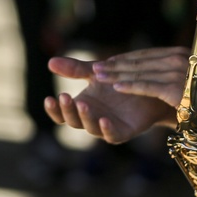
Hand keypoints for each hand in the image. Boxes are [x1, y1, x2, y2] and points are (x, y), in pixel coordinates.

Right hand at [46, 55, 174, 143]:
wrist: (148, 86)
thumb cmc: (119, 80)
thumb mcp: (95, 72)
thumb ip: (75, 69)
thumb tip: (50, 62)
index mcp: (81, 106)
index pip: (62, 112)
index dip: (54, 109)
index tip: (48, 98)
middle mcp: (91, 119)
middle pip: (73, 120)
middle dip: (67, 110)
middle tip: (65, 97)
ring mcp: (106, 126)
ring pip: (91, 127)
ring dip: (86, 117)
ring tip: (83, 103)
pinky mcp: (123, 132)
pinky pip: (112, 135)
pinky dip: (107, 129)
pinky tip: (104, 119)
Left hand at [97, 47, 196, 127]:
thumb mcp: (195, 76)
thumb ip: (178, 74)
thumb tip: (166, 80)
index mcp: (179, 54)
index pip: (145, 55)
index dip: (125, 59)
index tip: (109, 62)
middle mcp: (175, 58)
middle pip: (138, 61)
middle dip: (115, 64)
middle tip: (95, 67)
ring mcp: (175, 71)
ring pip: (139, 72)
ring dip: (116, 74)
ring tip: (98, 76)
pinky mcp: (175, 87)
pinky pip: (147, 85)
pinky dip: (130, 85)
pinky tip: (116, 86)